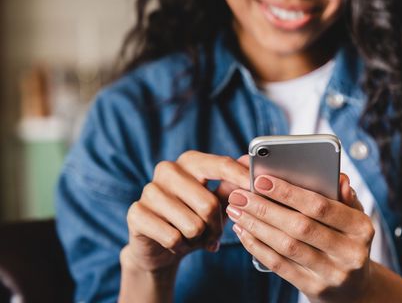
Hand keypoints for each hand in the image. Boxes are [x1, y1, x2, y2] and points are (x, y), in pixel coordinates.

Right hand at [121, 152, 249, 272]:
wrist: (159, 246)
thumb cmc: (193, 219)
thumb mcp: (217, 203)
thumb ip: (232, 185)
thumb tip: (250, 162)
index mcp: (190, 161)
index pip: (220, 165)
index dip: (241, 178)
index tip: (257, 189)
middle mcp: (168, 169)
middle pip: (209, 204)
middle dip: (216, 227)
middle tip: (213, 235)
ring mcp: (149, 190)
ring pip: (192, 225)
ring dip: (198, 239)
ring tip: (192, 237)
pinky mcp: (136, 213)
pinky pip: (173, 237)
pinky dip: (180, 247)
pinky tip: (175, 243)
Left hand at [226, 173, 374, 302]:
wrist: (354, 288)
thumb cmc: (347, 241)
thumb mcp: (354, 217)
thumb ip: (343, 196)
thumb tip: (338, 177)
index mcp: (361, 228)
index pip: (321, 206)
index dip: (289, 193)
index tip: (261, 180)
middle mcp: (350, 252)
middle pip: (300, 227)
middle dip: (265, 208)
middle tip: (239, 196)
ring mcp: (332, 273)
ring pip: (287, 246)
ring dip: (256, 227)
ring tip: (237, 211)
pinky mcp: (314, 288)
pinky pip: (280, 265)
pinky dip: (258, 247)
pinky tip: (244, 232)